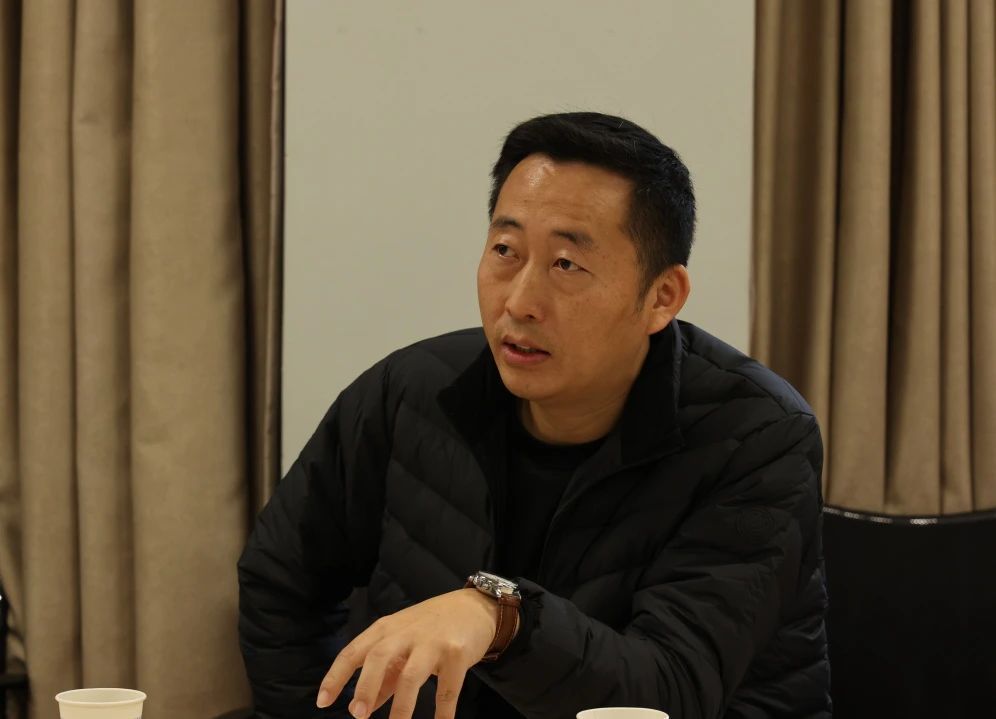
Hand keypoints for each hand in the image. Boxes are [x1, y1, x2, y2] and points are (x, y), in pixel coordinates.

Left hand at [316, 588, 499, 718]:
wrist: (475, 607)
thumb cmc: (432, 627)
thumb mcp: (403, 644)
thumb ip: (383, 676)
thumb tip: (360, 708)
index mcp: (387, 629)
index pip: (354, 651)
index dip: (336, 676)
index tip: (322, 701)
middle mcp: (407, 632)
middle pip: (379, 656)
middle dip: (366, 686)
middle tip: (357, 715)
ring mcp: (433, 643)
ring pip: (412, 675)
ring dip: (402, 707)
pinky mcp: (457, 654)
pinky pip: (447, 689)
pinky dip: (442, 712)